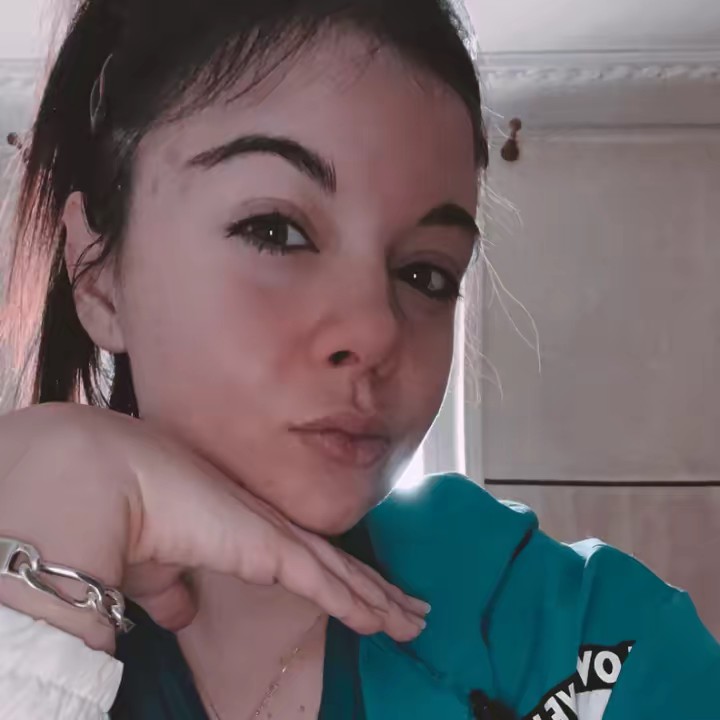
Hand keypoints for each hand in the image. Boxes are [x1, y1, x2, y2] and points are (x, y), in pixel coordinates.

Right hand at [0, 404, 427, 649]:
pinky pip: (328, 585)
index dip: (340, 578)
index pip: (307, 558)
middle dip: (378, 590)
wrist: (114, 480)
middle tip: (412, 610)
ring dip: (382, 602)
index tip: (367, 594)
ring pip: (345, 575)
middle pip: (339, 565)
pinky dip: (359, 605)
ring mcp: (276, 537)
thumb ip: (171, 587)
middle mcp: (271, 528)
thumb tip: (179, 612)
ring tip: (416, 621)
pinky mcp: (272, 550)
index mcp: (247, 528)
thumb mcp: (155, 564)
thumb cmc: (129, 514)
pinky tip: (386, 623)